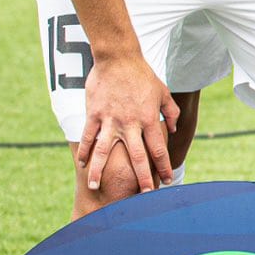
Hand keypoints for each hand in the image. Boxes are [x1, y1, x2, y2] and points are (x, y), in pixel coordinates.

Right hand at [77, 53, 177, 193]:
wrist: (118, 59)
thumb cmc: (143, 75)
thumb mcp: (163, 92)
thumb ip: (171, 112)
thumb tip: (174, 129)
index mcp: (150, 119)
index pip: (158, 148)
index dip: (162, 166)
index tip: (165, 180)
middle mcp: (131, 123)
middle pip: (137, 156)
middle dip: (141, 177)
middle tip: (143, 196)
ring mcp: (111, 120)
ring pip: (105, 151)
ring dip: (99, 171)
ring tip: (94, 188)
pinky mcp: (94, 114)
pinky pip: (88, 136)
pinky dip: (83, 150)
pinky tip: (80, 163)